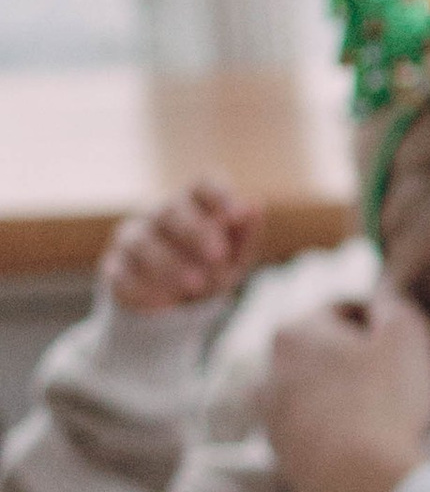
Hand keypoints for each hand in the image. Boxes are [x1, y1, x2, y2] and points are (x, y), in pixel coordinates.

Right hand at [101, 177, 260, 313]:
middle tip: (218, 256)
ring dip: (170, 262)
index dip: (218, 195)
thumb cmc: (210, 268)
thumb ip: (244, 234)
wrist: (174, 305)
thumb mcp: (235, 257)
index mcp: (193, 205)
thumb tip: (253, 206)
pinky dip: (143, 286)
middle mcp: (159, 216)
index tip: (236, 215)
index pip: (202, 185)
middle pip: (170, 210)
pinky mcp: (114, 268)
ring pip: (142, 241)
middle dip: (195, 231)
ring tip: (196, 283)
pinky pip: (121, 272)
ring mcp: (133, 239)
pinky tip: (164, 302)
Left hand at [261, 289, 429, 491]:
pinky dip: (350, 435)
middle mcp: (271, 372)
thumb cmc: (385, 403)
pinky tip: (382, 447)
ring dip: (360, 400)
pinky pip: (325, 435)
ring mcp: (274, 420)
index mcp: (295, 331)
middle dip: (369, 363)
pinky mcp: (285, 459)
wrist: (360, 487)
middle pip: (331, 354)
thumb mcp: (407, 334)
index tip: (411, 345)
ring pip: (326, 396)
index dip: (385, 322)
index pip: (344, 309)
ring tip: (403, 418)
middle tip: (411, 381)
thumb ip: (395, 303)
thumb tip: (385, 296)